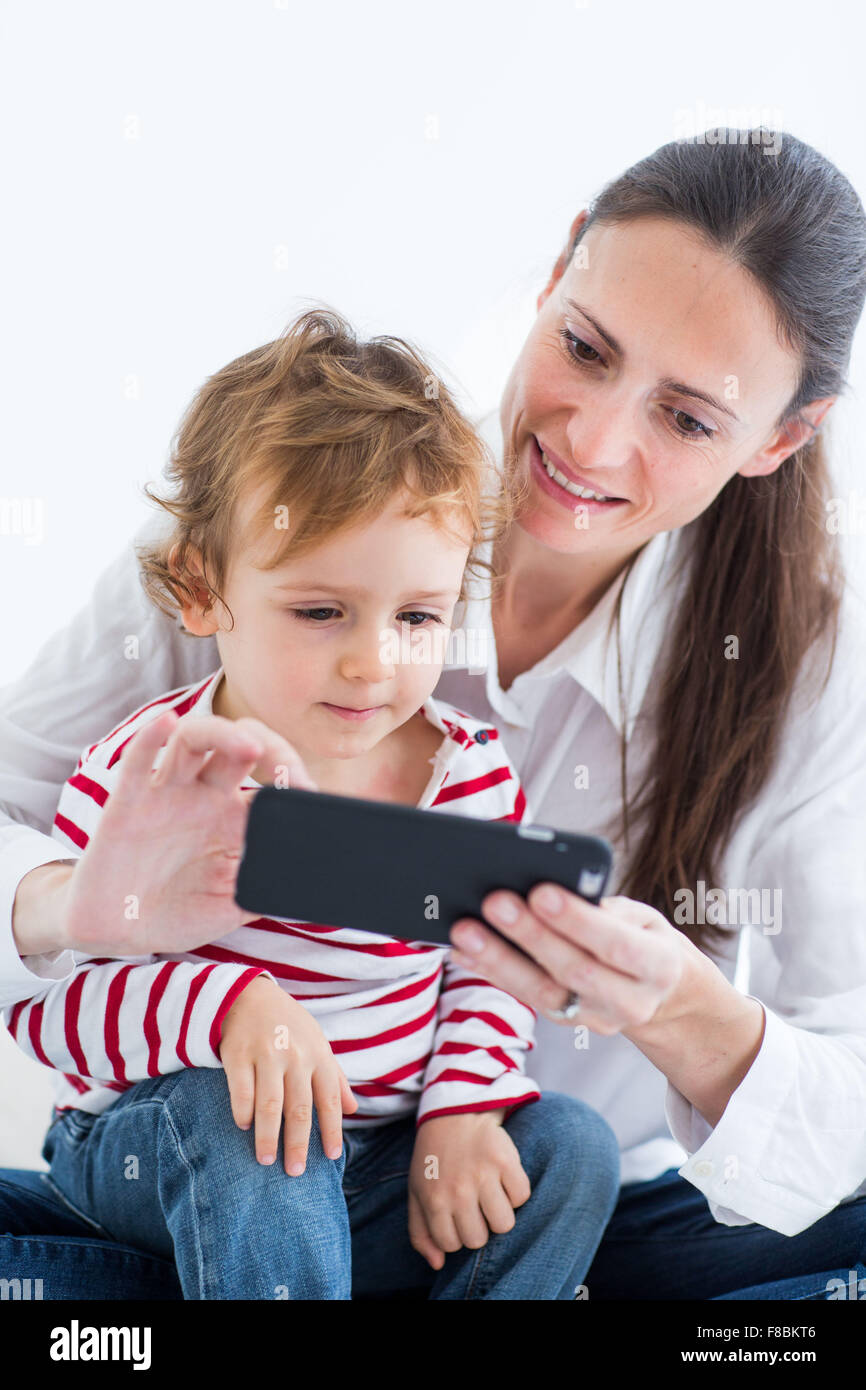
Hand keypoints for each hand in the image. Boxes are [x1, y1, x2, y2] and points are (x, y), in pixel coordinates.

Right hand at [57, 708, 316, 956]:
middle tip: (289, 773)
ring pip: (194, 739)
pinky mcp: (129, 801)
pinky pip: (138, 761)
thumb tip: (312, 877)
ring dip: (223, 733)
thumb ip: (270, 886)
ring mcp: (168, 794)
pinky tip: (166, 722)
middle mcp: (206, 796)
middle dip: (271, 746)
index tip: (312, 800)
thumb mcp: (235, 903)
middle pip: (241, 745)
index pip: (274, 781)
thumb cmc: (181, 913)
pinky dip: (151, 736)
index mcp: (237, 818)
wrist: (121, 933)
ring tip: (249, 745)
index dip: (296, 780)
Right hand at [219, 974, 357, 1173]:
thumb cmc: (290, 1025)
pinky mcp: (238, 1054)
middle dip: (298, 1143)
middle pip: (299, 1108)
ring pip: (269, 1104)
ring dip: (268, 1135)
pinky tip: (243, 1126)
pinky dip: (243, 1112)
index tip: (332, 1157)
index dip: (332, 1130)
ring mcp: (266, 1055)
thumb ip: (334, 1077)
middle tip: (295, 1171)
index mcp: (318, 1056)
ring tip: (266, 1160)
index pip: (330, 1100)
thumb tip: (353, 1109)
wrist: (250, 995)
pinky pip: (240, 1090)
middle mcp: (295, 1057)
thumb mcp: (318, 1043)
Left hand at [407, 1109, 529, 1269]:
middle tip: (475, 1204)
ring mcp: (483, 1175)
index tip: (457, 1216)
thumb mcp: (416, 1192)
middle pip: (479, 1239)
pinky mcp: (506, 1160)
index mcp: (434, 1200)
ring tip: (491, 1195)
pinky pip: (522, 1196)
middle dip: (478, 1226)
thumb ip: (420, 1232)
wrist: (454, 1112)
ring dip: (499, 1213)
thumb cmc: (434, 1158)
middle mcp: (458, 1191)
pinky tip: (504, 1179)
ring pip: (504, 1224)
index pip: (452, 1245)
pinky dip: (516, 1192)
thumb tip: (438, 1264)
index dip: (456, 1234)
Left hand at [449, 888, 691, 1038]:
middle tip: (493, 901)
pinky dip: (491, 973)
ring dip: (499, 960)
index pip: (618, 944)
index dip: (577, 920)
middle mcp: (631, 1001)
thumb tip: (547, 886)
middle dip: (530, 935)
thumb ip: (604, 906)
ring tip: (465, 930)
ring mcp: (597, 1018)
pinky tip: (463, 951)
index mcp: (659, 966)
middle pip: (574, 971)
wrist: (662, 994)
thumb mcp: (643, 917)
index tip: (540, 892)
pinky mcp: (568, 1022)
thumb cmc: (643, 937)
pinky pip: (525, 998)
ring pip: (543, 994)